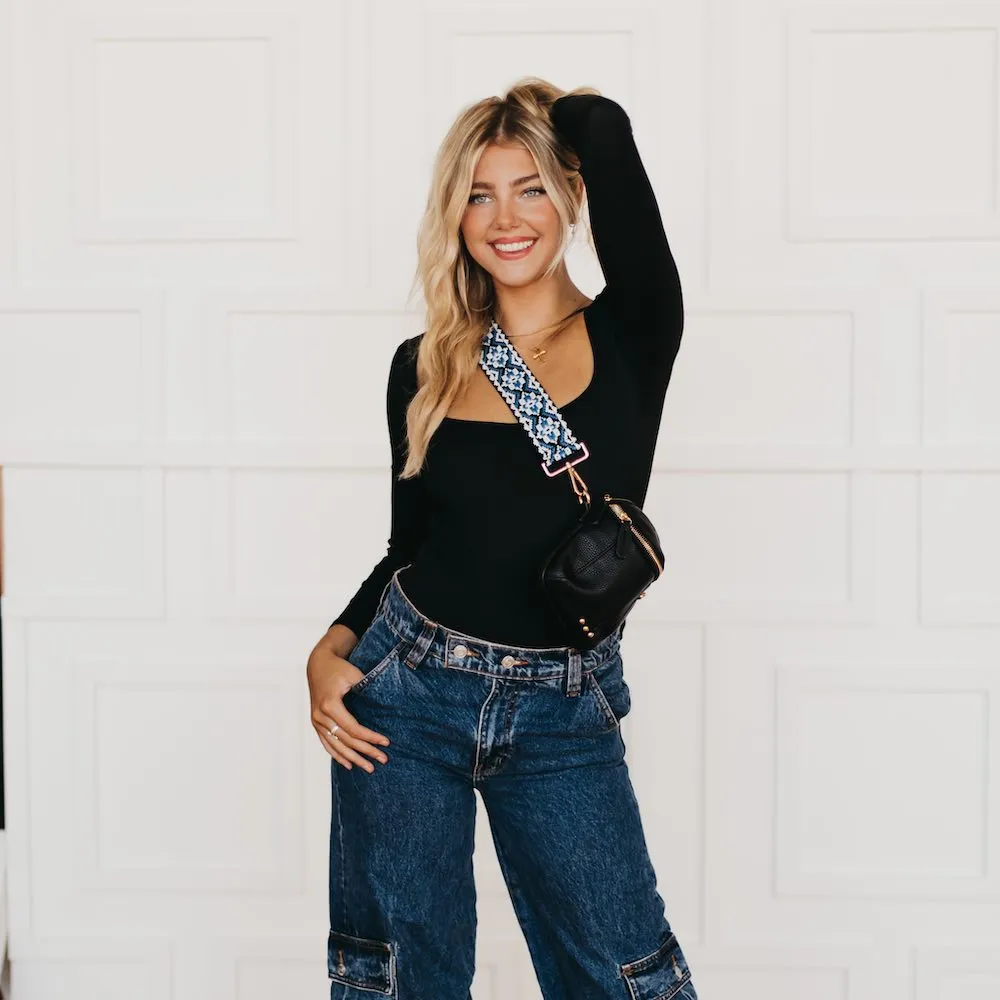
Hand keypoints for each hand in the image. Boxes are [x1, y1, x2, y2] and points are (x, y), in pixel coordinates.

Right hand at [306, 640, 390, 772]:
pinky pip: (327, 743)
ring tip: (369, 768)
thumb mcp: (354, 675)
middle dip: (366, 751)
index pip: (353, 728)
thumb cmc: (339, 668)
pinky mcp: (316, 722)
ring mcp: (316, 721)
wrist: (318, 664)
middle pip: (346, 740)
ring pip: (336, 746)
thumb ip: (366, 689)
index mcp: (330, 705)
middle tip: (383, 760)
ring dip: (353, 758)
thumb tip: (385, 707)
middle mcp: (320, 716)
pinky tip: (348, 764)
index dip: (370, 737)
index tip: (386, 743)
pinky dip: (337, 755)